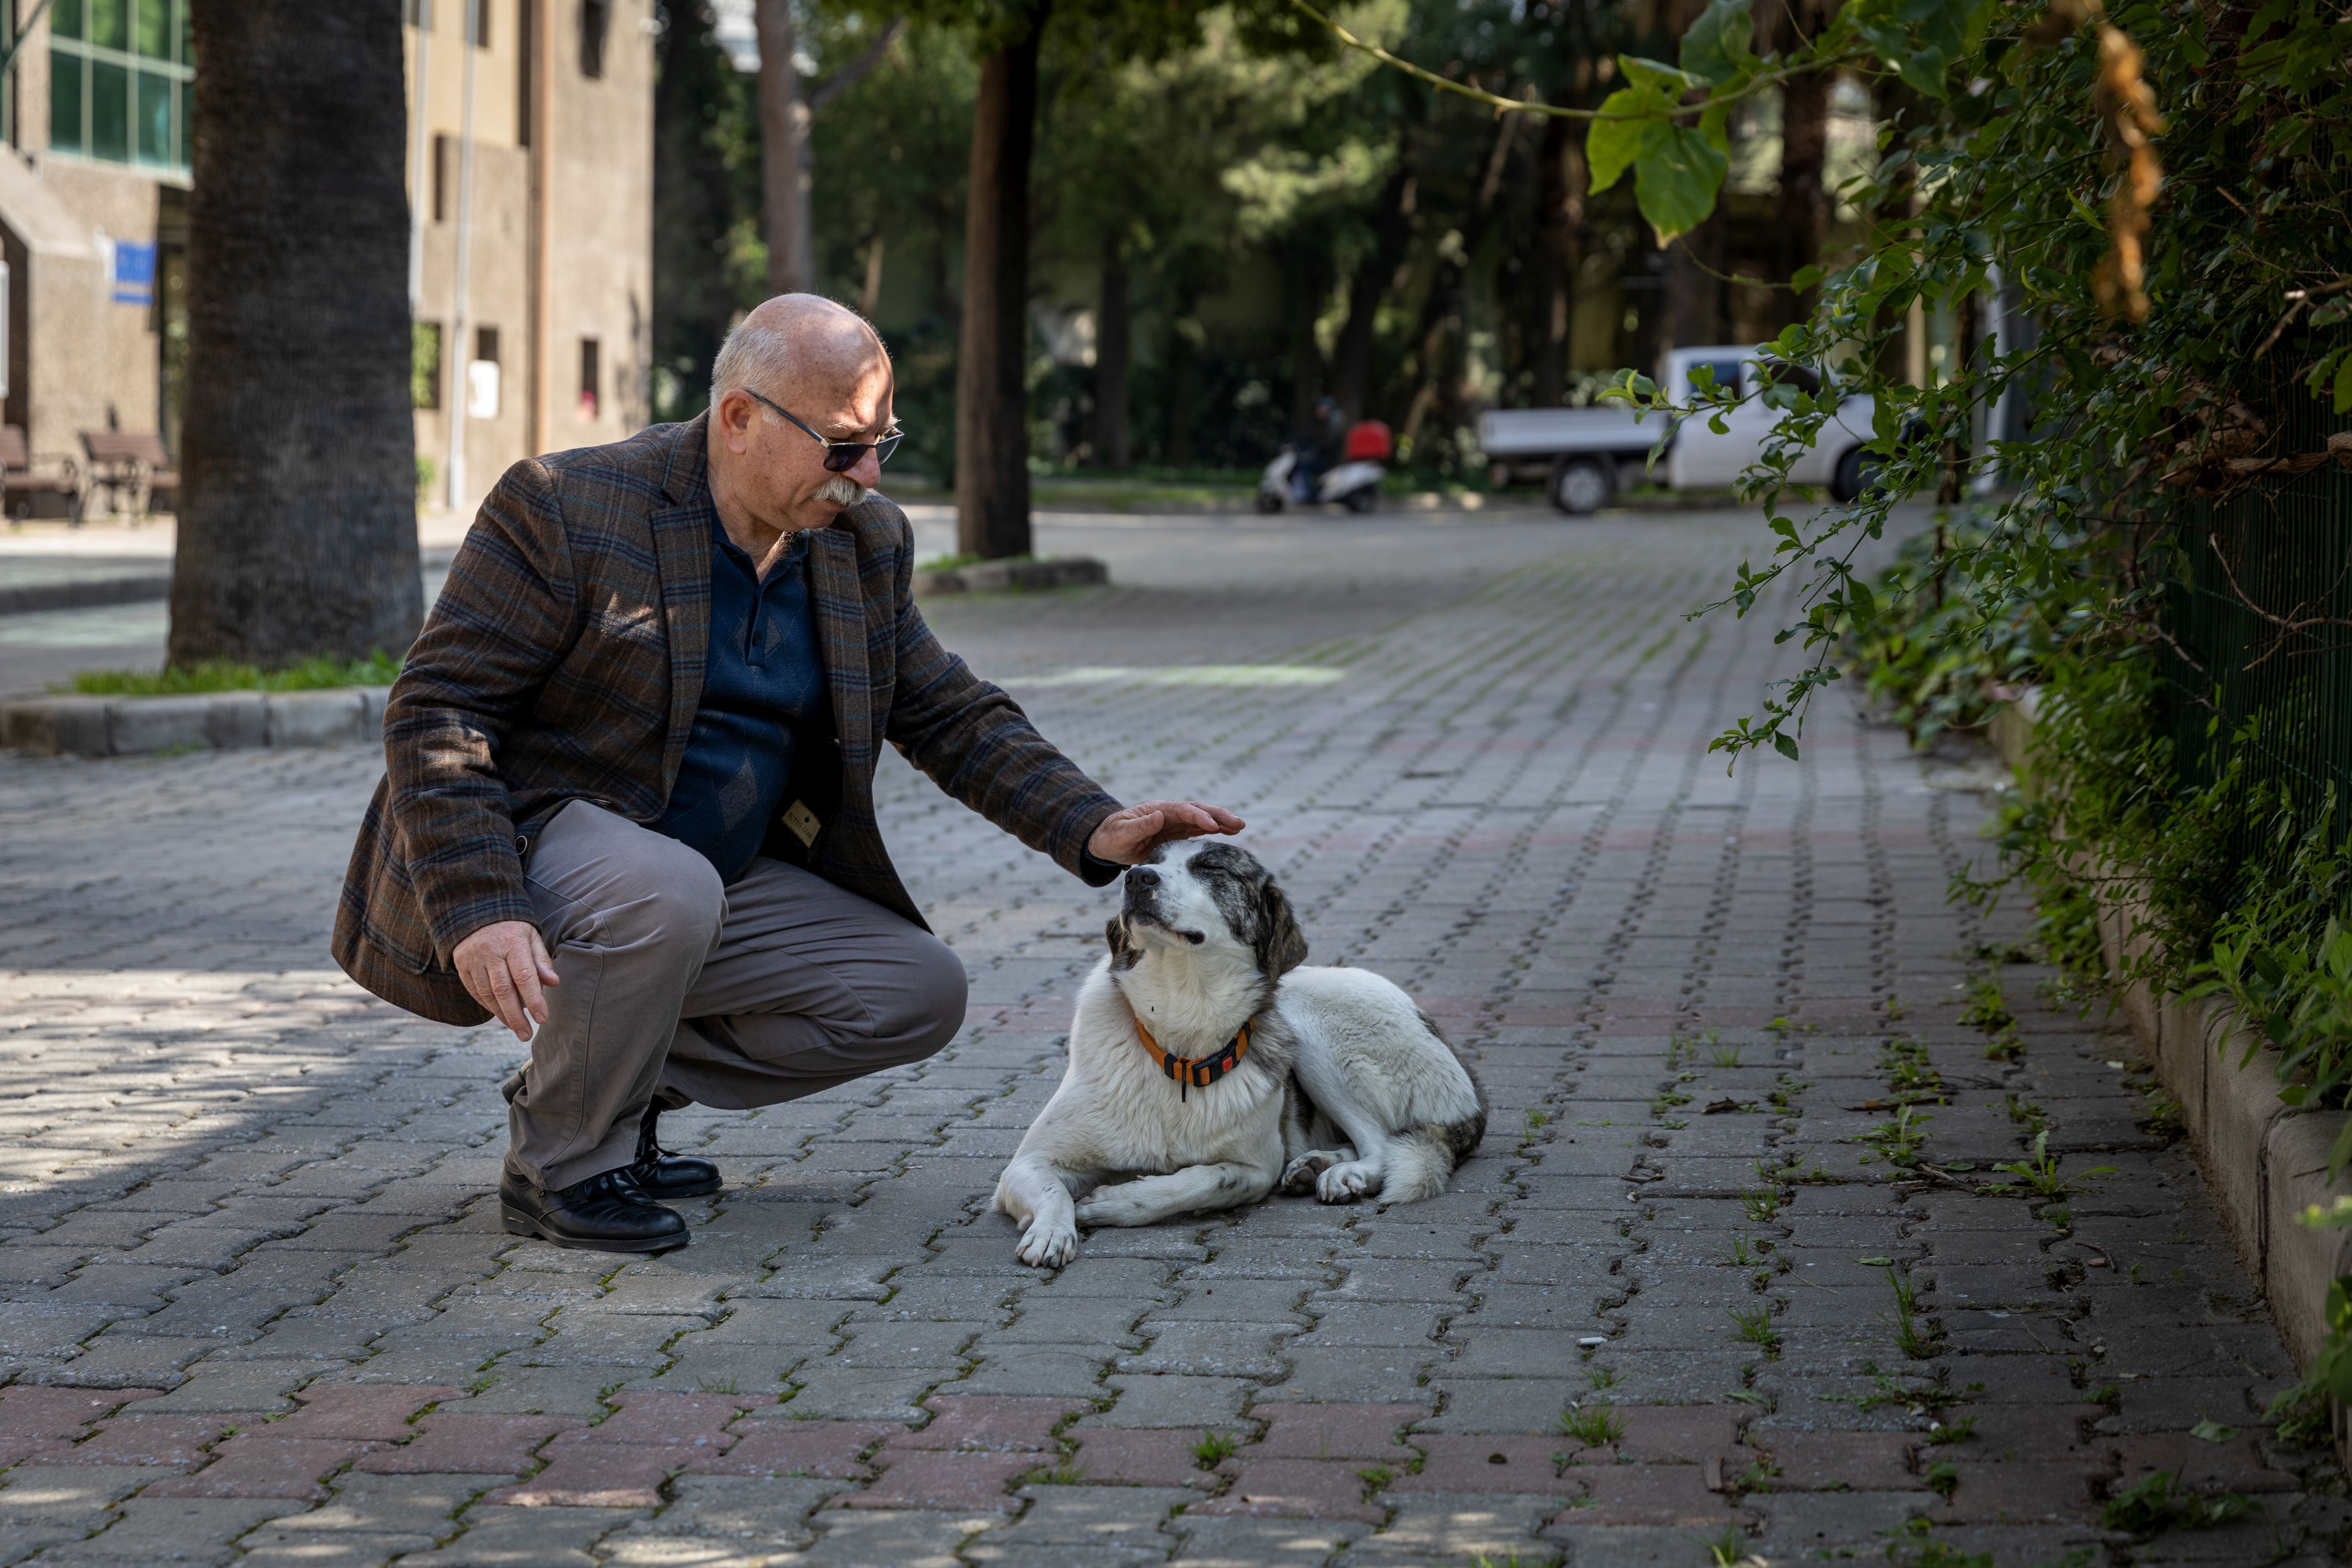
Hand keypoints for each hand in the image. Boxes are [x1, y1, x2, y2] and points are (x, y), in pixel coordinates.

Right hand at [452, 920, 558, 1040]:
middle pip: (503, 990)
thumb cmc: (512, 929)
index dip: (534, 999)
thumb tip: (554, 982)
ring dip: (503, 1015)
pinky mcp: (461, 966)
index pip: (524, 976)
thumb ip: (541, 960)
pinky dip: (489, 1007)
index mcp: (512, 942)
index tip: (543, 1018)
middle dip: (516, 1016)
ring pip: (487, 994)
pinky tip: (501, 1016)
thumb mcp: (531, 937)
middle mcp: (490, 951)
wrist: (476, 912)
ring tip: (517, 1028)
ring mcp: (473, 959)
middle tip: (527, 1034)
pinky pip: (475, 992)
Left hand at [1086, 801, 1244, 865]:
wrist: (1107, 843)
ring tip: (1239, 826)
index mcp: (1157, 809)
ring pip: (1201, 820)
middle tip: (1238, 823)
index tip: (1212, 824)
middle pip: (1197, 811)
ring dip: (1220, 822)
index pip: (1183, 810)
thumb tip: (1159, 816)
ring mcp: (1174, 824)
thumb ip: (1140, 826)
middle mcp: (1169, 814)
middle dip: (1218, 815)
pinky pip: (1197, 831)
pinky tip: (1228, 833)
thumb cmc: (1112, 837)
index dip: (1198, 816)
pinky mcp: (1176, 834)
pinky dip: (1213, 831)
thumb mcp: (1121, 833)